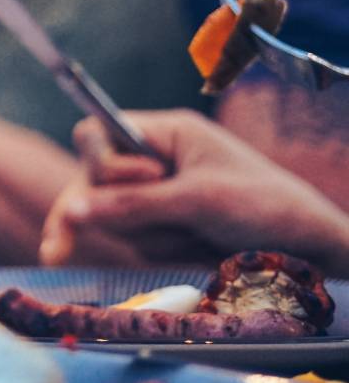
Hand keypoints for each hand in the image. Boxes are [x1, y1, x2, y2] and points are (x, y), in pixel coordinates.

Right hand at [40, 109, 348, 271]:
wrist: (310, 250)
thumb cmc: (263, 207)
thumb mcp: (198, 202)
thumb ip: (134, 206)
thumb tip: (73, 212)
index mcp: (164, 133)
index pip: (96, 134)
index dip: (100, 161)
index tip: (131, 181)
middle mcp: (152, 159)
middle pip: (94, 180)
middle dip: (115, 210)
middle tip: (109, 235)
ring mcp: (155, 194)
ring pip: (112, 217)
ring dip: (148, 235)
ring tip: (197, 237)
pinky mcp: (162, 225)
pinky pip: (132, 238)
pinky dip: (155, 249)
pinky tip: (173, 249)